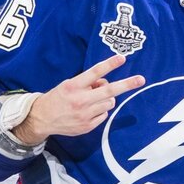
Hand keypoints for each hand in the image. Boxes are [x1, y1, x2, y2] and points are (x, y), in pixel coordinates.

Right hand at [12, 55, 145, 143]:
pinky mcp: (88, 126)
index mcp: (73, 86)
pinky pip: (104, 114)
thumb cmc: (59, 97)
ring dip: (107, 98)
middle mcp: (80, 100)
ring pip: (110, 102)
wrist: (41, 119)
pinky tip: (89, 111)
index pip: (94, 72)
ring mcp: (85, 114)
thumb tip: (104, 83)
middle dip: (127, 84)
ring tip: (93, 99)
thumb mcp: (68, 84)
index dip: (110, 64)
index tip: (122, 58)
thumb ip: (87, 83)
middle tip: (141, 79)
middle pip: (109, 91)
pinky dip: (100, 110)